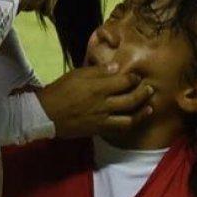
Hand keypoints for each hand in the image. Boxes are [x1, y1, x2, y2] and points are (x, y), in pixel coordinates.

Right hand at [37, 63, 153, 138]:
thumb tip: (117, 67)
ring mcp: (103, 119)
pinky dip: (130, 124)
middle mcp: (104, 104)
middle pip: (131, 99)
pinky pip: (119, 129)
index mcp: (98, 87)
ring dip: (142, 113)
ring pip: (130, 118)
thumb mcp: (77, 74)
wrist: (46, 114)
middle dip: (144, 93)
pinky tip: (135, 120)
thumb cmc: (60, 90)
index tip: (138, 75)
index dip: (134, 78)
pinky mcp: (99, 129)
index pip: (125, 81)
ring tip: (150, 108)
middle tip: (150, 88)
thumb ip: (98, 71)